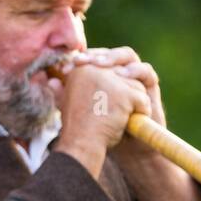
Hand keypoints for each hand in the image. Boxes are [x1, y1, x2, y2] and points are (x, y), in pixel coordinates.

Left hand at [68, 47, 200, 200]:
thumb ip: (66, 97)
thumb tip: (50, 81)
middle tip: (84, 59)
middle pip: (108, 53)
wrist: (128, 148)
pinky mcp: (150, 86)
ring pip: (127, 56)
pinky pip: (146, 72)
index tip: (67, 64)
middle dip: (97, 54)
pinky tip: (123, 75)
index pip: (91, 57)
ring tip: (103, 64)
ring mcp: (134, 78)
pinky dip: (135, 71)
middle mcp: (118, 73)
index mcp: (101, 75)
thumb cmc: (104, 129)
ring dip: (114, 57)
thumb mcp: (82, 112)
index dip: (81, 57)